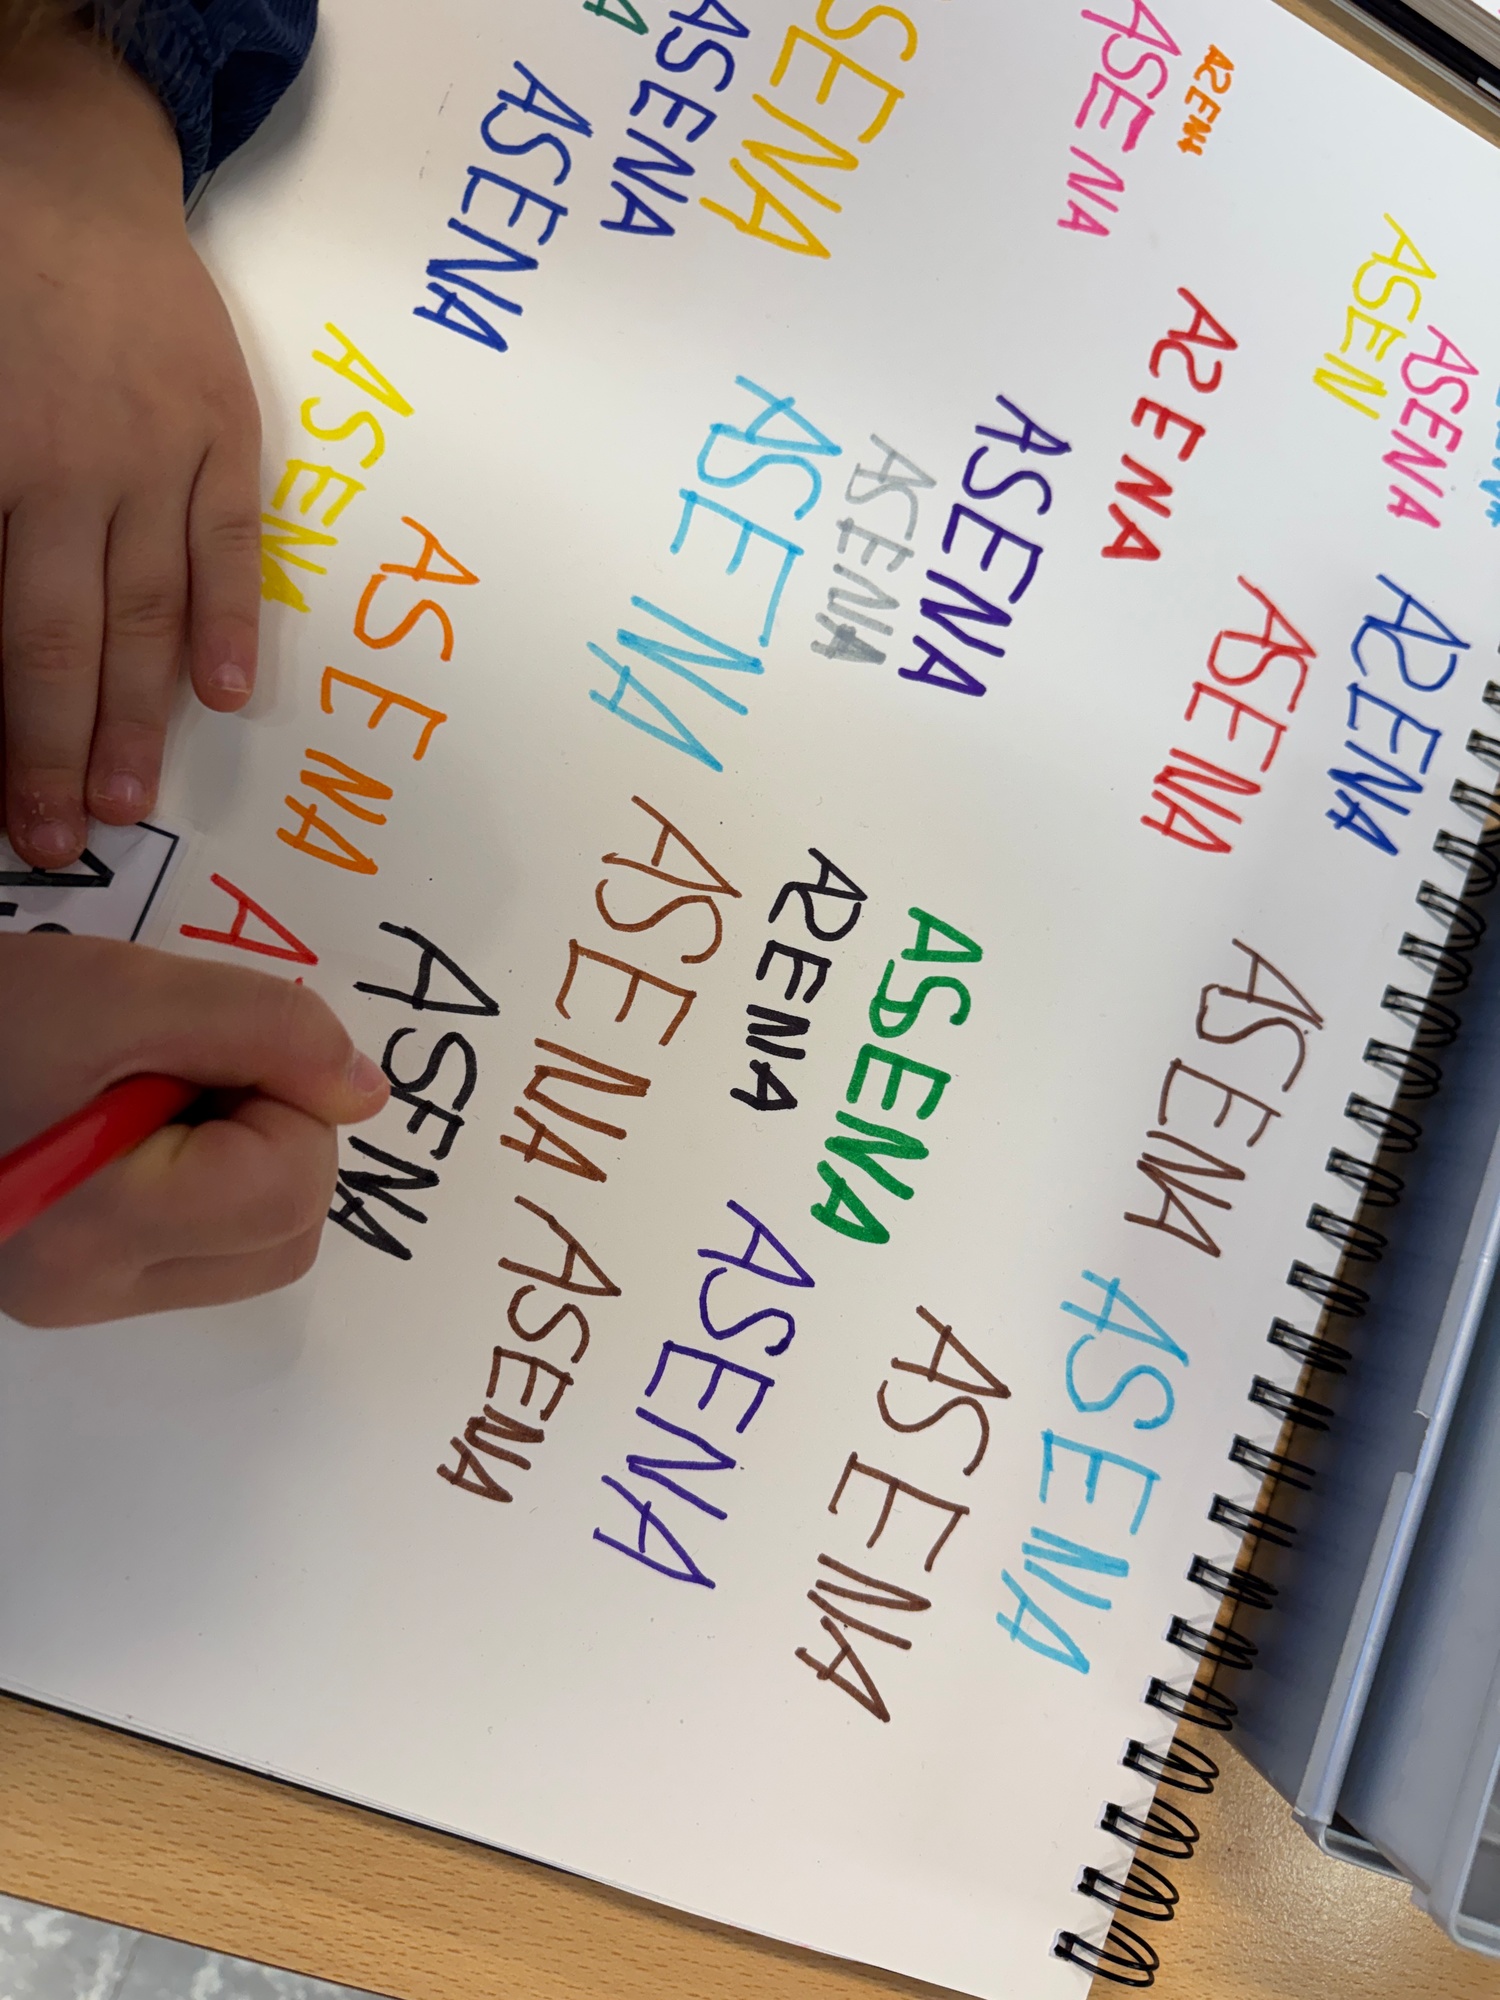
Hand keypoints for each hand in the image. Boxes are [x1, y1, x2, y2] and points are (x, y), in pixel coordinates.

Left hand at [0, 25, 260, 870]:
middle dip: (67, 751)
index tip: (10, 813)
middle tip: (67, 837)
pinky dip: (231, 623)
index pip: (8, 631)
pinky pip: (232, 546)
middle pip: (76, 640)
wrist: (75, 168)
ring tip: (136, 802)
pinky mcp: (226, 435)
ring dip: (144, 715)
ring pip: (155, 610)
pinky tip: (226, 697)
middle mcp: (84, 474)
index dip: (11, 730)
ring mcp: (166, 458)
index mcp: (2, 463)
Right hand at [0, 935, 388, 1325]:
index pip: (295, 1182)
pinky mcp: (69, 1276)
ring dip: (240, 1155)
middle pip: (288, 1230)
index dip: (287, 1093)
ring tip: (151, 1088)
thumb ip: (266, 1030)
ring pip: (250, 1244)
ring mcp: (77, 1294)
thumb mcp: (121, 990)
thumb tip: (364, 1090)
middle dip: (274, 1132)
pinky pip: (194, 1241)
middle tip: (184, 1064)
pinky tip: (130, 1120)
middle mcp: (93, 1289)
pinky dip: (198, 1177)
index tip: (210, 1044)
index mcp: (103, 1231)